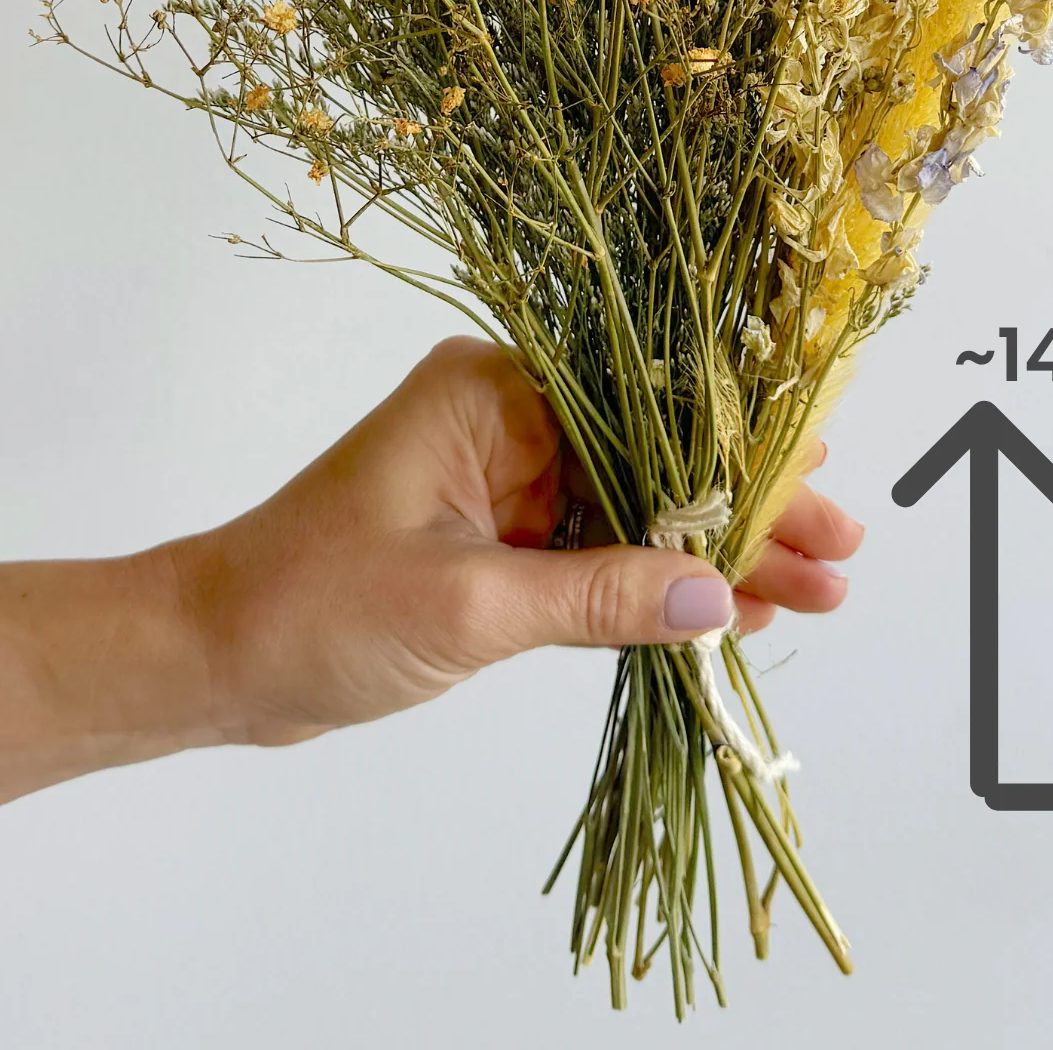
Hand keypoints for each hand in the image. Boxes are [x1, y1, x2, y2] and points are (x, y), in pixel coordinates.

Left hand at [158, 335, 863, 746]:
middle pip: (655, 454)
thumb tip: (718, 594)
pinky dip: (659, 585)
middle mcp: (508, 423)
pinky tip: (731, 611)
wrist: (212, 659)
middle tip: (840, 552)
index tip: (820, 476)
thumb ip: (596, 596)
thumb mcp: (464, 604)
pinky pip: (600, 556)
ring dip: (716, 551)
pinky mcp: (498, 546)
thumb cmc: (310, 607)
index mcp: (492, 394)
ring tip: (815, 591)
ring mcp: (504, 485)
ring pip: (637, 507)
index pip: (644, 405)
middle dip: (745, 504)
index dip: (736, 445)